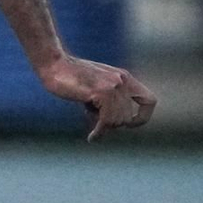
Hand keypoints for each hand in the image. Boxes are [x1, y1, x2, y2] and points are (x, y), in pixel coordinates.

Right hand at [37, 53, 157, 141]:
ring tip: (90, 124)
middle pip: (128, 116)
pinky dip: (100, 132)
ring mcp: (113, 86)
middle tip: (97, 124)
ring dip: (103, 127)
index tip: (129, 125)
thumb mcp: (95, 85)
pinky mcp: (101, 92)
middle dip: (113, 125)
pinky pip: (107, 120)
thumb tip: (111, 122)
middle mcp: (122, 81)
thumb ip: (107, 98)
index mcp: (124, 77)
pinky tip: (92, 138)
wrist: (54, 64)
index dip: (143, 117)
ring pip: (118, 120)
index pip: (149, 101)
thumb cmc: (68, 76)